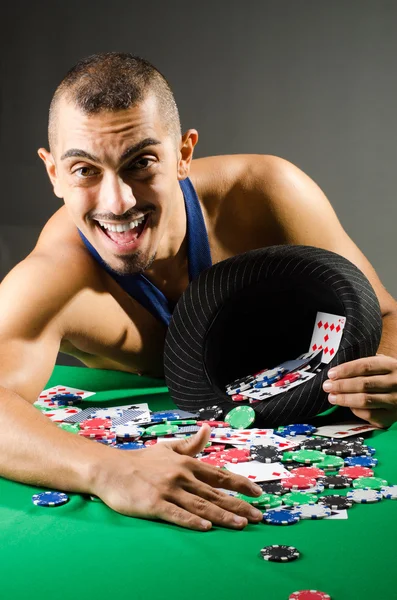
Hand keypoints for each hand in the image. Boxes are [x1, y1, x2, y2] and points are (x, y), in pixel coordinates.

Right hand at [92, 425, 263, 530]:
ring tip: (242, 524)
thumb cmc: (142, 461)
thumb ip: (190, 444)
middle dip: (239, 505)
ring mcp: (168, 490)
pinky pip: (177, 514)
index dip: (240, 484)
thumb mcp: (168, 448)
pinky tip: (207, 526)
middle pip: (215, 493)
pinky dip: (193, 520)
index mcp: (187, 463)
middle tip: (259, 515)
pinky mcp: (154, 504)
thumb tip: (207, 430)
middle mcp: (181, 476)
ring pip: (201, 505)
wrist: (112, 470)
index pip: (219, 475)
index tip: (257, 493)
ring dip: (223, 515)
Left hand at [322, 354, 396, 427]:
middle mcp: (396, 383)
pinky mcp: (393, 416)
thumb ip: (367, 366)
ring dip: (345, 399)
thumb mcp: (385, 364)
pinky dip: (356, 410)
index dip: (345, 370)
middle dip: (341, 385)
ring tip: (332, 397)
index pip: (364, 366)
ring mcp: (395, 400)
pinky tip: (348, 406)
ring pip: (365, 400)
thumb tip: (339, 372)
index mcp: (392, 365)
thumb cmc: (393, 376)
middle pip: (363, 384)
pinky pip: (370, 415)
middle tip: (327, 386)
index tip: (331, 374)